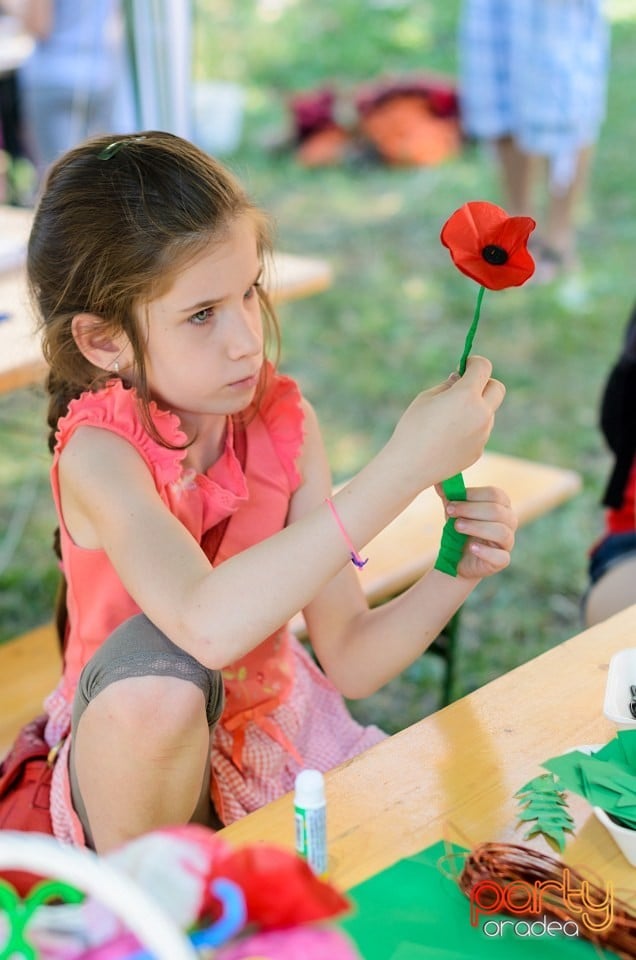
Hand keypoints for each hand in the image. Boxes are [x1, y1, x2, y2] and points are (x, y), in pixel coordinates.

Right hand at [391, 356, 505, 491]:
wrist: (410, 466)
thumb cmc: (413, 428)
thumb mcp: (426, 398)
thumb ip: (448, 386)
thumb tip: (460, 379)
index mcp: (467, 396)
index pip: (484, 368)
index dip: (475, 363)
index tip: (466, 365)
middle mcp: (481, 414)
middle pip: (498, 388)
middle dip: (485, 383)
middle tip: (467, 387)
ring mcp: (483, 434)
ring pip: (487, 412)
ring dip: (475, 408)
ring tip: (447, 419)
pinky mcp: (479, 450)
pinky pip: (479, 431)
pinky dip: (469, 428)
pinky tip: (447, 438)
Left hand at [436, 484, 516, 580]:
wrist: (456, 558)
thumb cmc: (459, 529)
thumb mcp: (453, 510)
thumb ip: (448, 495)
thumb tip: (438, 481)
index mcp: (501, 505)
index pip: (495, 494)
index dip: (473, 495)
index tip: (451, 499)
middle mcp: (509, 522)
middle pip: (497, 511)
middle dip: (471, 510)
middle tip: (450, 512)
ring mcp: (508, 542)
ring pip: (501, 532)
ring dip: (476, 527)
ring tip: (456, 527)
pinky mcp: (502, 561)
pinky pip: (501, 556)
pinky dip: (485, 551)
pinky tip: (471, 547)